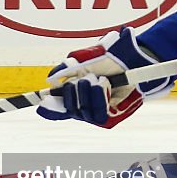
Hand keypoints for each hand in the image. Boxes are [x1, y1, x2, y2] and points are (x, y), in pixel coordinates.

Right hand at [36, 28, 171, 127]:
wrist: (133, 61)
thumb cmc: (110, 59)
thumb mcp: (84, 59)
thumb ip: (66, 69)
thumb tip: (50, 79)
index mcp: (76, 95)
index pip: (58, 108)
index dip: (50, 108)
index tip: (42, 102)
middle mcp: (85, 106)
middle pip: (68, 109)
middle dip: (71, 94)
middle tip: (81, 80)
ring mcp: (97, 114)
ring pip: (82, 112)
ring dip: (86, 95)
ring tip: (96, 80)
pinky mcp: (110, 119)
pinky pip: (98, 113)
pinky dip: (99, 98)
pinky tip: (103, 85)